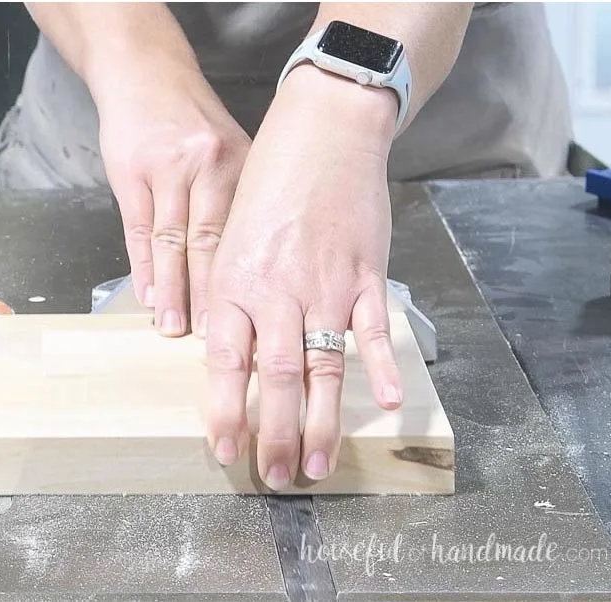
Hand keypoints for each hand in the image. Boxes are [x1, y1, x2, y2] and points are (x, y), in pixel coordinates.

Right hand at [91, 50, 250, 337]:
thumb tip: (249, 263)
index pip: (247, 235)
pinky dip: (142, 265)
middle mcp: (207, 167)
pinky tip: (147, 293)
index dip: (250, 282)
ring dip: (172, 290)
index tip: (258, 323)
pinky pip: (137, 227)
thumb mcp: (227, 146)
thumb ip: (237, 197)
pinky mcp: (131, 171)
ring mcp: (166, 169)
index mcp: (240, 165)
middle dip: (214, 297)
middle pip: (211, 244)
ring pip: (172, 241)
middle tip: (218, 343)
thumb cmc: (188, 114)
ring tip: (173, 329)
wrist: (144, 71)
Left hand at [204, 66, 402, 489]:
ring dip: (320, 423)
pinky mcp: (364, 275)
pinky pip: (372, 331)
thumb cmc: (269, 182)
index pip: (224, 361)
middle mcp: (277, 290)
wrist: (321, 133)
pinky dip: (380, 368)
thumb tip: (226, 352)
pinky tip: (386, 403)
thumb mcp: (232, 235)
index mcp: (235, 279)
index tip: (224, 451)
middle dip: (273, 435)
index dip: (224, 412)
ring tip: (315, 465)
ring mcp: (324, 285)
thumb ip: (232, 294)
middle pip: (276, 379)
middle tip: (275, 477)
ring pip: (322, 369)